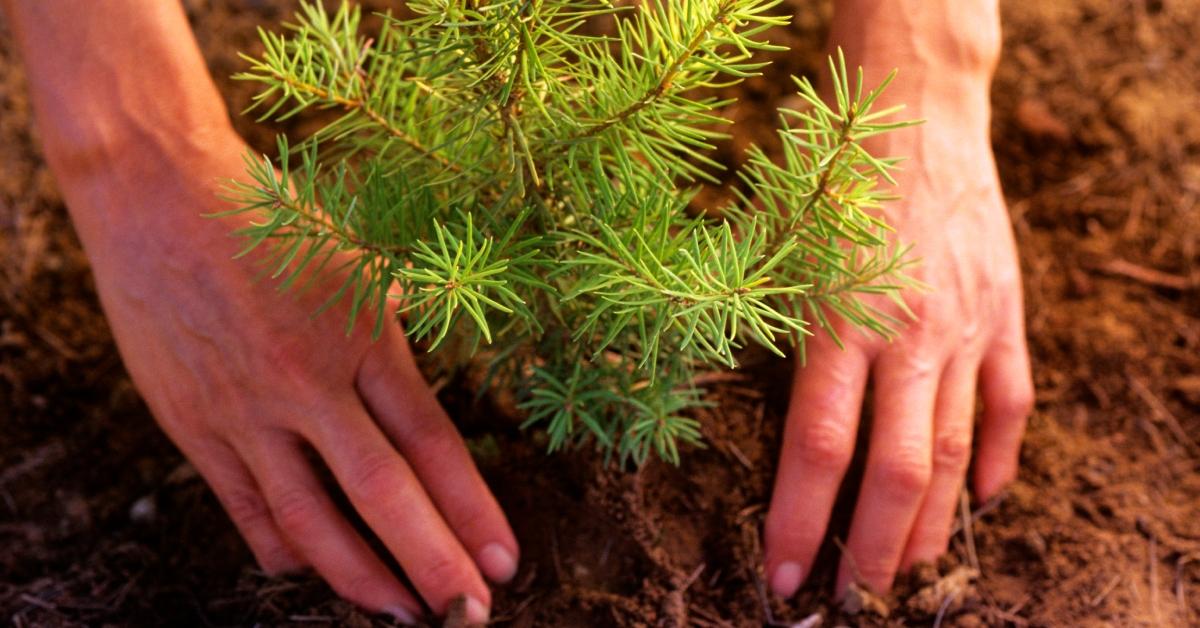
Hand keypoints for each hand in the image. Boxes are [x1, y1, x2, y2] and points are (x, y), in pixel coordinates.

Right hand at [61, 132, 515, 623]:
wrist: (159, 192)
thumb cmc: (269, 220)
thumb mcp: (355, 261)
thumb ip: (392, 330)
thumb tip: (424, 391)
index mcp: (363, 336)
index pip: (432, 442)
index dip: (472, 507)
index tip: (504, 561)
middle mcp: (309, 381)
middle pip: (383, 492)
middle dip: (432, 561)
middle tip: (469, 614)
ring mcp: (247, 409)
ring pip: (310, 517)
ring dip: (360, 577)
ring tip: (400, 613)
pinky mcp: (193, 424)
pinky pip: (243, 506)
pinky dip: (281, 547)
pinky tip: (308, 570)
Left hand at [763, 53, 1033, 595]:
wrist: (914, 106)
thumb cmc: (828, 176)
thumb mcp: (778, 253)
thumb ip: (780, 341)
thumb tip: (776, 431)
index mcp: (840, 320)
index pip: (818, 449)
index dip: (800, 522)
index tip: (783, 576)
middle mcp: (908, 333)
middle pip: (897, 471)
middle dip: (872, 550)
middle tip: (853, 599)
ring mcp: (967, 327)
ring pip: (955, 453)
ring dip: (929, 524)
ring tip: (905, 573)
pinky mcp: (1005, 314)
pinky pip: (1010, 405)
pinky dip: (998, 459)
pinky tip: (983, 501)